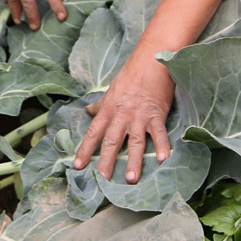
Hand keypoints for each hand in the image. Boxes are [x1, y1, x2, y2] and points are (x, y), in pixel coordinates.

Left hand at [73, 54, 173, 183]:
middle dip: (105, 162)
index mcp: (109, 109)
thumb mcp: (112, 89)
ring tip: (131, 179)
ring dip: (134, 161)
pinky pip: (159, 133)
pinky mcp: (156, 114)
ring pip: (135, 141)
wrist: (151, 59)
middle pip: (111, 141)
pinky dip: (162, 145)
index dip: (84, 150)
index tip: (77, 166)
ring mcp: (139, 115)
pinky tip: (164, 160)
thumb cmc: (131, 74)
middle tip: (100, 180)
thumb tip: (88, 111)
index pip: (93, 133)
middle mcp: (122, 115)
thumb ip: (101, 103)